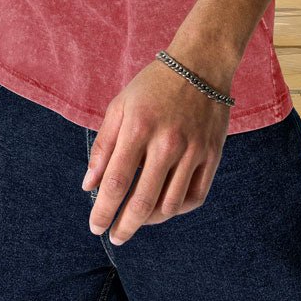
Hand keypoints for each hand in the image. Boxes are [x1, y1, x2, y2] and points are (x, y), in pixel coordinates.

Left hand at [82, 58, 231, 245]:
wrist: (200, 64)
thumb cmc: (153, 86)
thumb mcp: (120, 106)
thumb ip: (103, 145)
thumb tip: (88, 184)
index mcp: (139, 127)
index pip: (115, 182)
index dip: (103, 210)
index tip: (95, 226)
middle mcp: (167, 142)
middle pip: (142, 201)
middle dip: (124, 225)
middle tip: (115, 236)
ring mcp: (193, 150)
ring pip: (170, 205)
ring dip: (149, 220)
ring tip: (137, 220)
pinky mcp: (212, 155)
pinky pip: (195, 197)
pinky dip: (177, 210)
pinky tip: (164, 208)